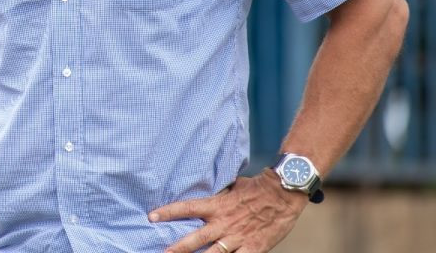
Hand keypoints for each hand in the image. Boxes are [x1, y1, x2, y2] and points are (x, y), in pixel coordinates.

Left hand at [149, 169, 308, 252]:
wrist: (283, 193)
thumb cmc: (257, 188)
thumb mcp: (233, 188)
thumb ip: (219, 196)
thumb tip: (208, 195)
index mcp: (217, 206)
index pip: (187, 208)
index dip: (169, 212)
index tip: (152, 216)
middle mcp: (224, 223)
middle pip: (196, 238)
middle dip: (177, 248)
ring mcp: (238, 237)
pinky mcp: (253, 248)